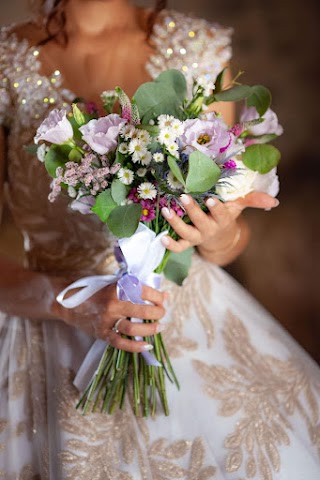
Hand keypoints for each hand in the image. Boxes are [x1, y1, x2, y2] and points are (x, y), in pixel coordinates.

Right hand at [51, 282, 165, 352]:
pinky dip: (135, 347)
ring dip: (150, 329)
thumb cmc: (96, 291)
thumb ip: (137, 288)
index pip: (145, 292)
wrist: (69, 303)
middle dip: (158, 313)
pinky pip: (121, 343)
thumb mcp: (115, 283)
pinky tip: (147, 345)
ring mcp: (107, 320)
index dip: (158, 297)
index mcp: (117, 287)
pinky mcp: (102, 333)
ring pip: (133, 329)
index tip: (163, 299)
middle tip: (162, 313)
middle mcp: (113, 303)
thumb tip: (165, 295)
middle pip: (142, 311)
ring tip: (159, 327)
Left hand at [161, 191, 278, 257]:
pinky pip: (178, 247)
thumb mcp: (239, 206)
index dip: (216, 209)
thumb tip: (274, 201)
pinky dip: (170, 245)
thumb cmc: (227, 215)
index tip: (211, 199)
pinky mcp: (186, 242)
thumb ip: (253, 200)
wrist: (220, 237)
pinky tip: (161, 238)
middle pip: (201, 222)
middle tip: (183, 197)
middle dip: (193, 210)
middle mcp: (209, 229)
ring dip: (175, 223)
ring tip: (166, 210)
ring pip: (186, 233)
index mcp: (222, 220)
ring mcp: (197, 236)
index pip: (221, 214)